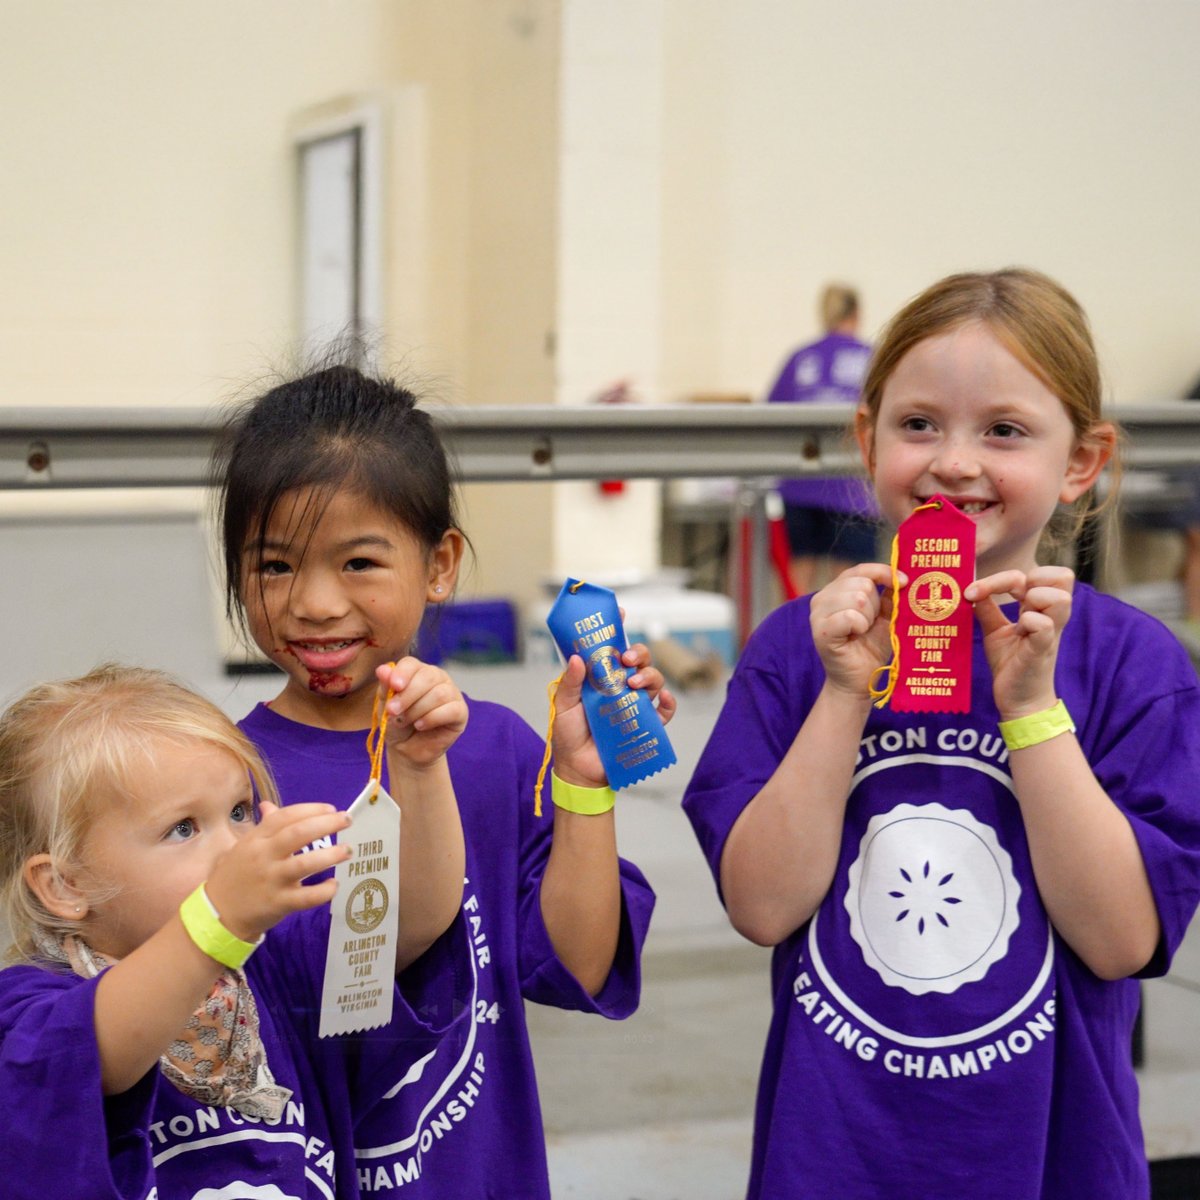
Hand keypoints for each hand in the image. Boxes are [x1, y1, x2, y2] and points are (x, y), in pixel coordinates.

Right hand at [205, 801, 350, 941]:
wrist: (217, 913)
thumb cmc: (235, 875)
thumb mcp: (244, 847)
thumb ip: (263, 827)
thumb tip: (270, 805)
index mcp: (256, 839)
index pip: (285, 816)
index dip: (311, 810)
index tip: (331, 809)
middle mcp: (263, 856)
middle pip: (297, 834)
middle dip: (326, 824)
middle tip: (347, 820)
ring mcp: (271, 880)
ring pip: (304, 864)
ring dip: (330, 855)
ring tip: (347, 850)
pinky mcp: (278, 904)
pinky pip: (306, 897)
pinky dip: (323, 891)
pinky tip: (334, 884)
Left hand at [374, 658, 468, 769]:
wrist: (407, 749)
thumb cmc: (396, 724)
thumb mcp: (385, 706)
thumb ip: (385, 687)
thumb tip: (382, 669)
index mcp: (417, 672)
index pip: (412, 664)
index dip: (402, 673)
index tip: (394, 686)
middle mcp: (437, 678)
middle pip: (428, 677)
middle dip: (408, 696)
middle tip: (393, 711)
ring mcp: (451, 693)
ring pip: (440, 694)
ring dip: (418, 710)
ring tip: (405, 721)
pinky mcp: (461, 712)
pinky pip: (452, 710)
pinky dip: (432, 718)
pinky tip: (420, 726)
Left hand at [551, 642, 676, 787]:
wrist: (578, 770)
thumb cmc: (568, 736)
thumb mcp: (563, 705)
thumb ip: (569, 682)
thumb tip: (577, 658)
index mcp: (600, 677)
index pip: (611, 648)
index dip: (618, 630)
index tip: (620, 614)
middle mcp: (620, 687)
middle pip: (638, 660)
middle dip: (638, 653)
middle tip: (627, 659)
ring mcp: (635, 704)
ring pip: (654, 680)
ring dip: (649, 675)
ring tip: (634, 684)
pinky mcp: (645, 724)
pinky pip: (665, 710)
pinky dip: (668, 702)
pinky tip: (662, 699)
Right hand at [809, 563, 904, 697]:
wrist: (859, 681)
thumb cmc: (870, 647)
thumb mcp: (885, 617)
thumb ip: (889, 596)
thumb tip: (902, 578)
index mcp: (837, 589)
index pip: (861, 569)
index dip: (883, 572)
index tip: (904, 582)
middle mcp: (822, 597)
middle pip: (862, 584)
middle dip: (875, 605)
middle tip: (870, 624)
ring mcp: (818, 614)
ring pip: (856, 598)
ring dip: (868, 617)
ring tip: (861, 631)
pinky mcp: (821, 631)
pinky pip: (850, 616)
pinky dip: (860, 626)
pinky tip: (855, 636)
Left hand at [967, 566, 1073, 718]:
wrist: (1018, 700)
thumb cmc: (1011, 663)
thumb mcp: (995, 630)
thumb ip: (987, 608)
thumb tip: (971, 587)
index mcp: (1040, 608)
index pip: (1042, 573)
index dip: (1010, 575)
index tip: (977, 591)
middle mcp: (1051, 616)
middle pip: (1064, 575)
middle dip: (1032, 578)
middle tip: (1013, 598)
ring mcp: (1051, 632)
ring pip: (1060, 597)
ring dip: (1033, 599)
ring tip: (1018, 618)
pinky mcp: (1043, 649)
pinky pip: (1044, 625)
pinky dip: (1028, 622)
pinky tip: (1018, 633)